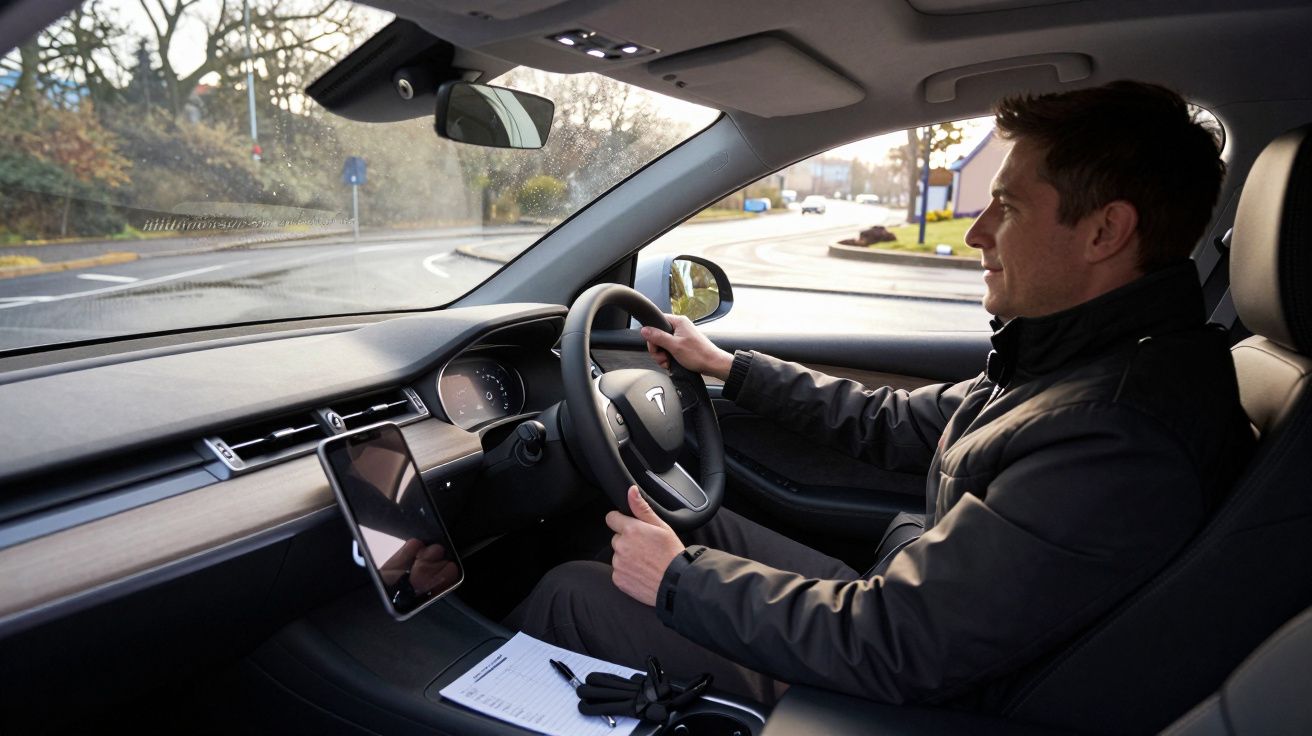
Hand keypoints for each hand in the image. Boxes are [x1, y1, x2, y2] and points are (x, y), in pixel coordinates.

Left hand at [606, 486, 685, 606]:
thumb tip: (631, 491)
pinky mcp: (618, 579)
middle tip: (645, 548)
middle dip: (627, 541)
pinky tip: (642, 572)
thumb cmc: (672, 554)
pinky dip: (627, 572)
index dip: (621, 520)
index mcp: (631, 530)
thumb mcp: (662, 526)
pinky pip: (618, 571)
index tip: (631, 527)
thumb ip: (642, 508)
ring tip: (646, 562)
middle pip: (617, 538)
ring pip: (618, 555)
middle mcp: (621, 546)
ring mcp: (618, 564)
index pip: (611, 518)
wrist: (676, 583)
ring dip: (627, 557)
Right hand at [640, 314, 733, 379]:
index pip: (657, 322)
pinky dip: (668, 357)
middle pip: (658, 335)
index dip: (652, 335)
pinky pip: (669, 349)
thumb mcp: (674, 346)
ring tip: (668, 362)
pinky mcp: (682, 345)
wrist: (713, 364)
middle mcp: (679, 327)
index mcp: (678, 322)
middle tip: (663, 358)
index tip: (655, 346)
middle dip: (657, 349)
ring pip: (662, 344)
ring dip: (662, 355)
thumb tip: (645, 330)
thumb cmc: (699, 354)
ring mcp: (681, 336)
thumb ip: (658, 337)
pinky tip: (671, 363)